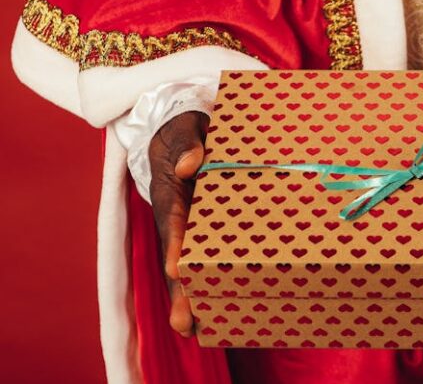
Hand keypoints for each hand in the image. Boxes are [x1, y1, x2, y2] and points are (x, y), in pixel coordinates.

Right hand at [148, 111, 208, 336]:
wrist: (179, 130)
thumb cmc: (187, 128)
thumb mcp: (187, 126)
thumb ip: (190, 141)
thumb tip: (191, 164)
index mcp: (171, 191)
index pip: (172, 220)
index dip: (176, 245)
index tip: (177, 269)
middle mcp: (176, 216)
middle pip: (176, 256)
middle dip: (179, 290)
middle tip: (184, 324)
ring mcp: (188, 227)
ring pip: (187, 265)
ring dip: (190, 296)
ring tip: (194, 331)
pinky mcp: (202, 231)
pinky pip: (205, 258)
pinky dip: (207, 283)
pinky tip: (217, 310)